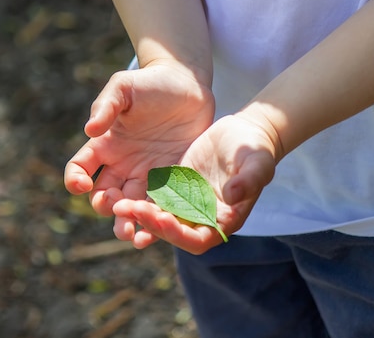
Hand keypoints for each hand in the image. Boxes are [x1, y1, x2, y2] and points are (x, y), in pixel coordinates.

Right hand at [64, 63, 214, 218]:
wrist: (189, 86)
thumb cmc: (152, 83)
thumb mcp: (124, 87)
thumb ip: (106, 105)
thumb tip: (90, 130)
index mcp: (105, 145)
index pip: (80, 168)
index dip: (74, 179)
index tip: (80, 185)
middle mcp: (123, 165)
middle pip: (105, 196)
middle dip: (106, 209)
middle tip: (116, 212)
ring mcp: (148, 175)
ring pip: (132, 207)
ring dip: (129, 222)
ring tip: (133, 235)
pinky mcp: (173, 181)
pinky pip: (161, 205)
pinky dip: (157, 220)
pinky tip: (161, 229)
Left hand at [111, 114, 276, 253]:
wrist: (244, 133)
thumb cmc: (256, 150)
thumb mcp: (257, 163)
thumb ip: (248, 180)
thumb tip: (233, 196)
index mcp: (222, 220)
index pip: (196, 240)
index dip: (177, 234)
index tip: (161, 219)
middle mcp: (200, 217)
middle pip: (171, 232)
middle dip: (149, 224)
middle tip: (127, 209)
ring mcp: (186, 203)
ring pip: (157, 217)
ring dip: (137, 214)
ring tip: (116, 204)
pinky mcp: (174, 187)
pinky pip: (153, 198)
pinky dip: (137, 197)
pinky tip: (118, 191)